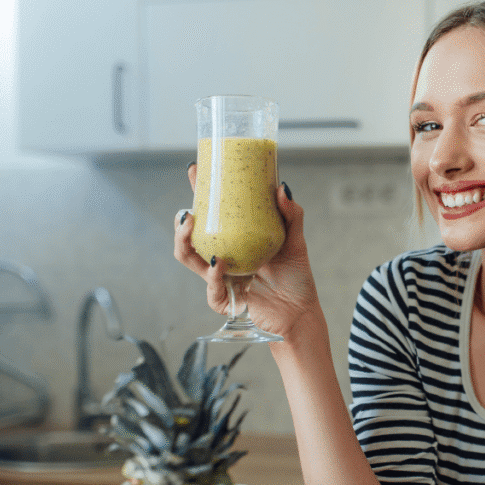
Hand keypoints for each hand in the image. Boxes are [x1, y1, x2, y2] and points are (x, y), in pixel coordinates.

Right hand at [173, 164, 318, 339]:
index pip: (213, 215)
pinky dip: (213, 275)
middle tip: (187, 211)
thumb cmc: (296, 278)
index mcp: (236, 242)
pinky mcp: (226, 299)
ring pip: (191, 260)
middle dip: (182, 223)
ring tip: (191, 226)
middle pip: (192, 238)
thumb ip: (291, 215)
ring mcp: (222, 278)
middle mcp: (224, 258)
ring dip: (185, 244)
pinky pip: (212, 287)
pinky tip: (217, 263)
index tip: (195, 172)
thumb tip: (281, 188)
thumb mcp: (295, 241)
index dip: (201, 194)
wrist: (301, 312)